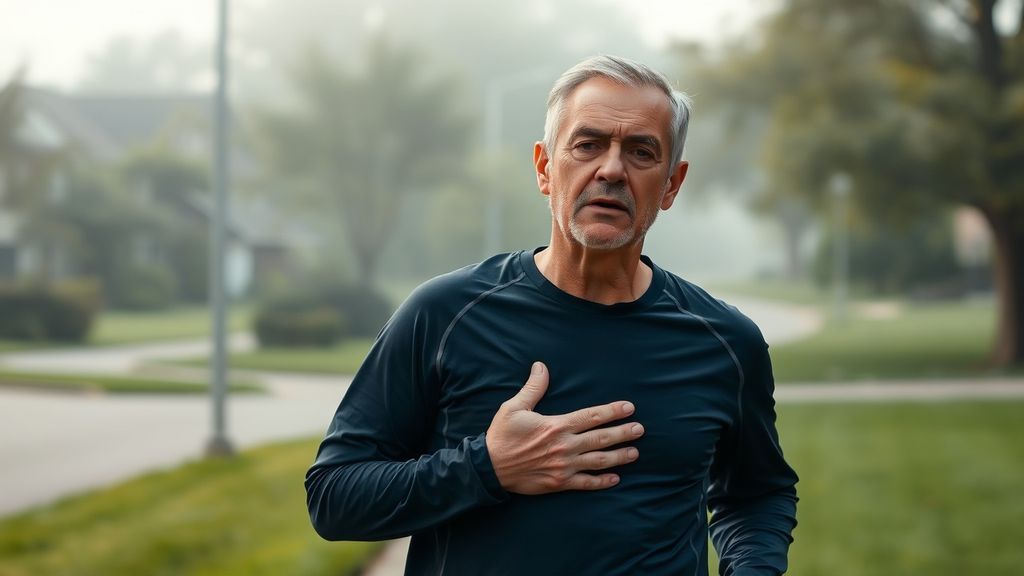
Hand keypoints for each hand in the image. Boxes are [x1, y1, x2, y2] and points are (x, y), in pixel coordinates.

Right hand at [485, 361, 643, 494]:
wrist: (489, 467)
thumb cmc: (502, 435)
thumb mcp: (514, 407)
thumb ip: (533, 388)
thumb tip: (541, 366)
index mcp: (556, 425)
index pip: (591, 416)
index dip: (612, 411)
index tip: (629, 408)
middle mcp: (564, 446)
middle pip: (601, 438)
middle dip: (623, 433)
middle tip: (640, 430)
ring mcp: (564, 466)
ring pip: (598, 461)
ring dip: (619, 457)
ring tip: (635, 453)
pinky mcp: (559, 483)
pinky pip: (586, 483)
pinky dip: (602, 482)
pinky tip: (615, 478)